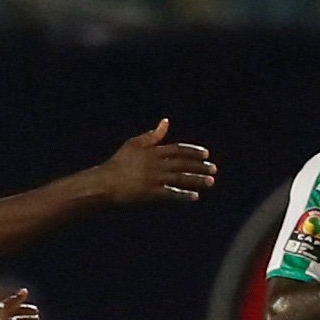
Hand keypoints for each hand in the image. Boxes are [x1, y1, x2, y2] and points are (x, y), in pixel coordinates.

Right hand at [95, 120, 216, 202]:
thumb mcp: (134, 144)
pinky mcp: (150, 192)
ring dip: (196, 180)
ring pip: (180, 178)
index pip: (178, 149)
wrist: (105, 182)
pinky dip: (183, 195)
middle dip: (200, 166)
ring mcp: (154, 178)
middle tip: (214, 169)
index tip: (207, 154)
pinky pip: (170, 193)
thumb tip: (166, 122)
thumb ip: (152, 135)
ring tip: (210, 182)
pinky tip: (195, 197)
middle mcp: (156, 163)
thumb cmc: (118, 163)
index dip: (193, 151)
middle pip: (182, 164)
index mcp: (153, 151)